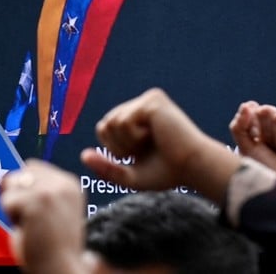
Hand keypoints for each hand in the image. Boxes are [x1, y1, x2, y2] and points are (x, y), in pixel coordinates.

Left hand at [0, 159, 88, 273]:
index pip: (33, 167)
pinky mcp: (35, 202)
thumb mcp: (46, 211)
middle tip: (31, 218)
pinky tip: (25, 227)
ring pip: (11, 184)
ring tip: (28, 223)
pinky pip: (7, 200)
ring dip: (13, 205)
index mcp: (69, 184)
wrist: (60, 267)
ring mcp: (49, 191)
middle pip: (20, 172)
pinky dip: (10, 216)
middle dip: (18, 194)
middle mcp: (61, 183)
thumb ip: (29, 191)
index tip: (34, 208)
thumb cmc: (52, 247)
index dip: (26, 187)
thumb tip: (2, 177)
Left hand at [80, 88, 239, 203]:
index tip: (139, 155)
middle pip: (105, 124)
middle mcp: (142, 104)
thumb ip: (106, 167)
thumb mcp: (129, 175)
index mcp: (138, 117)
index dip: (115, 148)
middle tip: (144, 150)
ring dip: (127, 142)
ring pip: (112, 122)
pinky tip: (154, 136)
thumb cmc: (167, 172)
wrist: (192, 167)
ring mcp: (148, 100)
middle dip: (119, 146)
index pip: (105, 128)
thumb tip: (83, 155)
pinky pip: (124, 121)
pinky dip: (134, 137)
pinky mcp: (152, 101)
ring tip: (150, 143)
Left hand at [229, 101, 275, 191]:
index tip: (255, 141)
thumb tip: (247, 105)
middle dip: (266, 133)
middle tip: (271, 149)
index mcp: (260, 124)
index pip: (252, 109)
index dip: (252, 125)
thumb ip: (239, 126)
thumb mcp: (245, 148)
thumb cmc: (264, 169)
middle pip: (267, 110)